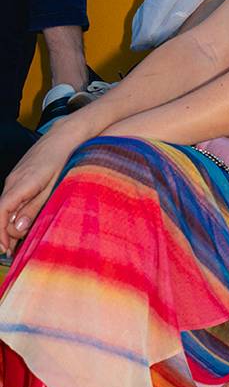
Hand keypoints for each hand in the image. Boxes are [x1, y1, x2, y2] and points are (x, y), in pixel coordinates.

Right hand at [0, 132, 73, 254]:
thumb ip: (34, 207)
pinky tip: (22, 220)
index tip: (5, 247)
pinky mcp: (20, 176)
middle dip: (4, 232)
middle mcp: (13, 181)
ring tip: (17, 240)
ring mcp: (15, 177)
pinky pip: (11, 197)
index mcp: (20, 184)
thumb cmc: (63, 160)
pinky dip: (13, 211)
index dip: (0, 231)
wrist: (64, 136)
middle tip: (13, 250)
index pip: (1, 211)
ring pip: (5, 205)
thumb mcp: (53, 188)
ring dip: (9, 223)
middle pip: (1, 211)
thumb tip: (18, 227)